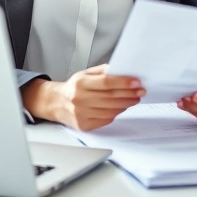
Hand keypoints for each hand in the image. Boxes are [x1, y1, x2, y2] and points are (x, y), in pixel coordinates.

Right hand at [22, 65, 144, 130]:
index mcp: (80, 83)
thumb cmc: (73, 87)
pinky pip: (106, 119)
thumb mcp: (85, 74)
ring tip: (134, 98)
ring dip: (126, 104)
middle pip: (111, 97)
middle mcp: (79, 99)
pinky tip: (122, 107)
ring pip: (111, 110)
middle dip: (129, 94)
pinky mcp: (84, 125)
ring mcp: (81, 114)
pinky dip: (116, 113)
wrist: (56, 103)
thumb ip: (102, 71)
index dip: (123, 83)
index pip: (106, 83)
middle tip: (140, 91)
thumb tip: (122, 71)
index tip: (136, 82)